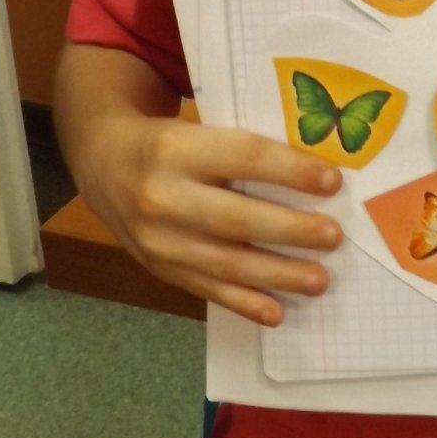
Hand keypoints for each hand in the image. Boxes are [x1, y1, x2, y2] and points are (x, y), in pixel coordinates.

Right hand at [79, 110, 343, 327]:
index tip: (333, 182)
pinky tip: (276, 311)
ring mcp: (156, 238)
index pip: (243, 157)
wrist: (103, 163)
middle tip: (333, 237)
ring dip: (276, 274)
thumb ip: (245, 145)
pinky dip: (243, 303)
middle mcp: (161, 195)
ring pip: (223, 262)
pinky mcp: (157, 267)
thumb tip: (318, 166)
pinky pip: (205, 288)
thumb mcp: (200, 126)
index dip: (290, 171)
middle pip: (235, 218)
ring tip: (318, 280)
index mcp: (176, 147)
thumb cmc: (172, 140)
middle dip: (290, 230)